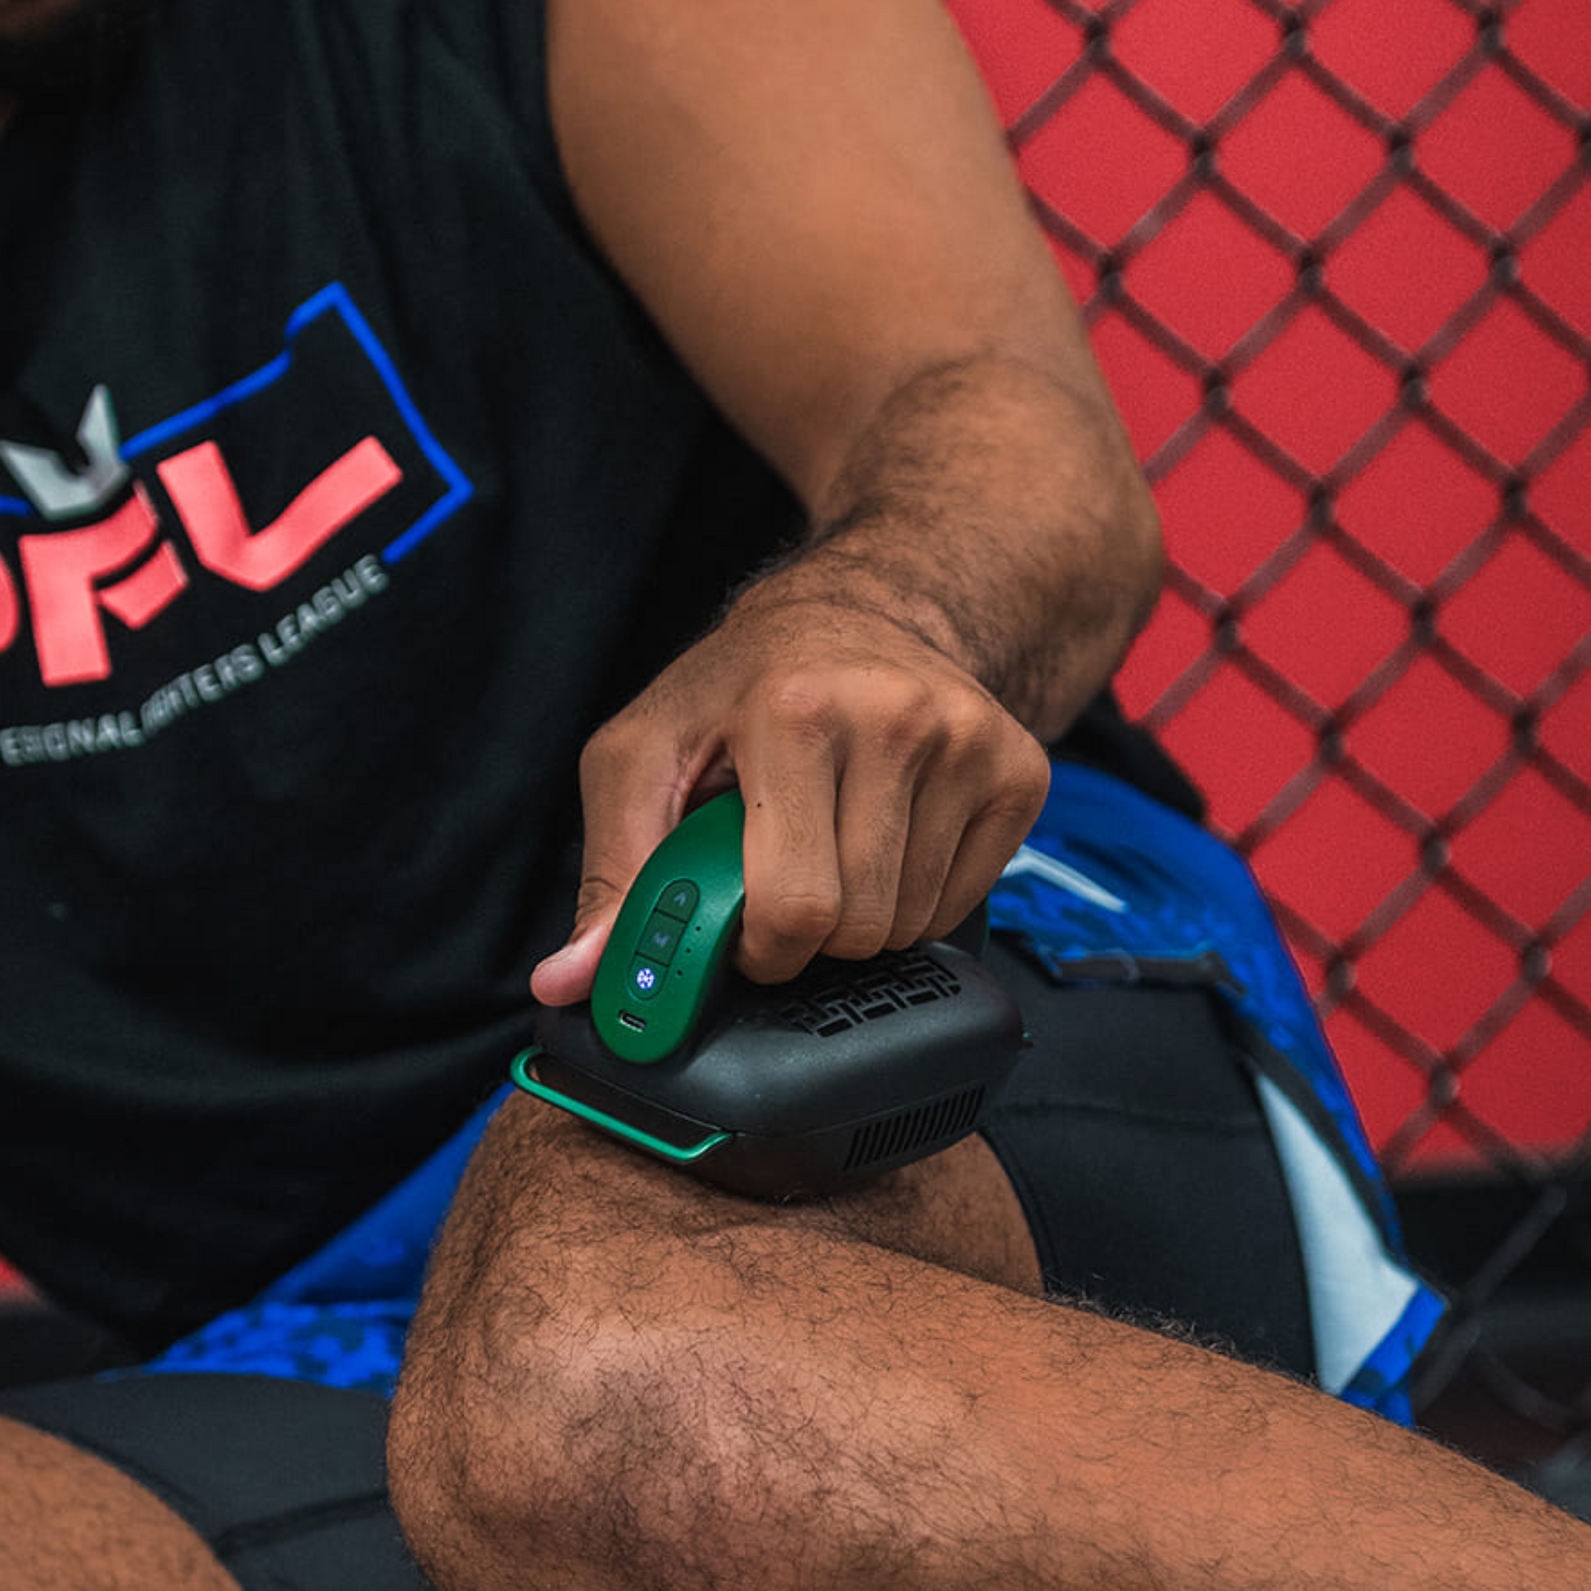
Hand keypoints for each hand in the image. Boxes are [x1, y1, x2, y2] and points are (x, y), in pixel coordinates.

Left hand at [530, 586, 1050, 1005]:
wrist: (861, 609)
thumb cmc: (740, 686)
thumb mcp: (645, 753)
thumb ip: (612, 871)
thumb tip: (571, 980)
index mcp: (792, 709)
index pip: (795, 905)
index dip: (761, 950)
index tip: (745, 934)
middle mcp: (894, 716)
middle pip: (857, 927)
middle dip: (808, 937)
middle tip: (783, 882)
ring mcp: (968, 740)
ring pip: (912, 924)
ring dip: (862, 919)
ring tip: (833, 847)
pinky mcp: (1019, 768)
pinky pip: (963, 903)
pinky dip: (918, 901)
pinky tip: (886, 839)